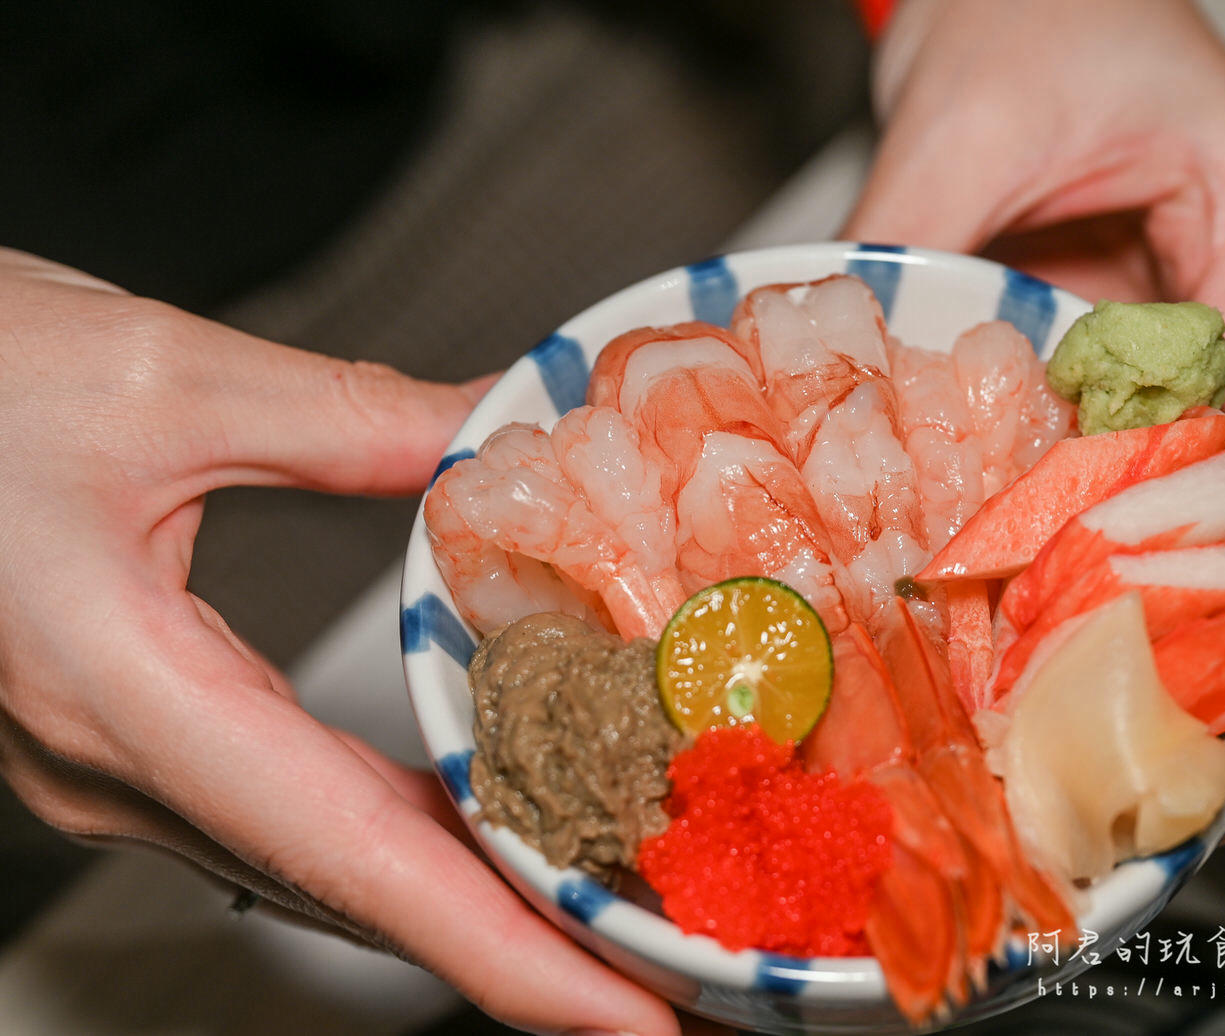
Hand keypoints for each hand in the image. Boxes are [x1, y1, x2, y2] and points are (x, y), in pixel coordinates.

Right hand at [0, 248, 679, 1034]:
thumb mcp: (158, 374)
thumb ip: (347, 420)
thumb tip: (493, 432)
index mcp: (127, 691)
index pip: (356, 860)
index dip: (506, 956)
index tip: (629, 1023)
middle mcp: (123, 765)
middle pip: (360, 890)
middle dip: (524, 951)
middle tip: (670, 980)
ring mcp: (117, 765)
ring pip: (325, 864)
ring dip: (470, 898)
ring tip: (609, 912)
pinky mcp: (125, 735)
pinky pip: (287, 813)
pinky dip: (398, 834)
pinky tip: (480, 819)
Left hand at [844, 0, 1224, 737]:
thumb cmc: (1027, 6)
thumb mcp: (961, 129)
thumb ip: (911, 248)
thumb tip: (842, 367)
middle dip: (1222, 561)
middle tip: (1207, 692)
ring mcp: (1184, 293)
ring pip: (1185, 440)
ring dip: (1157, 540)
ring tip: (1137, 656)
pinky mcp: (1125, 311)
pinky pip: (1121, 416)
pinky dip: (1097, 490)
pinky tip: (1065, 564)